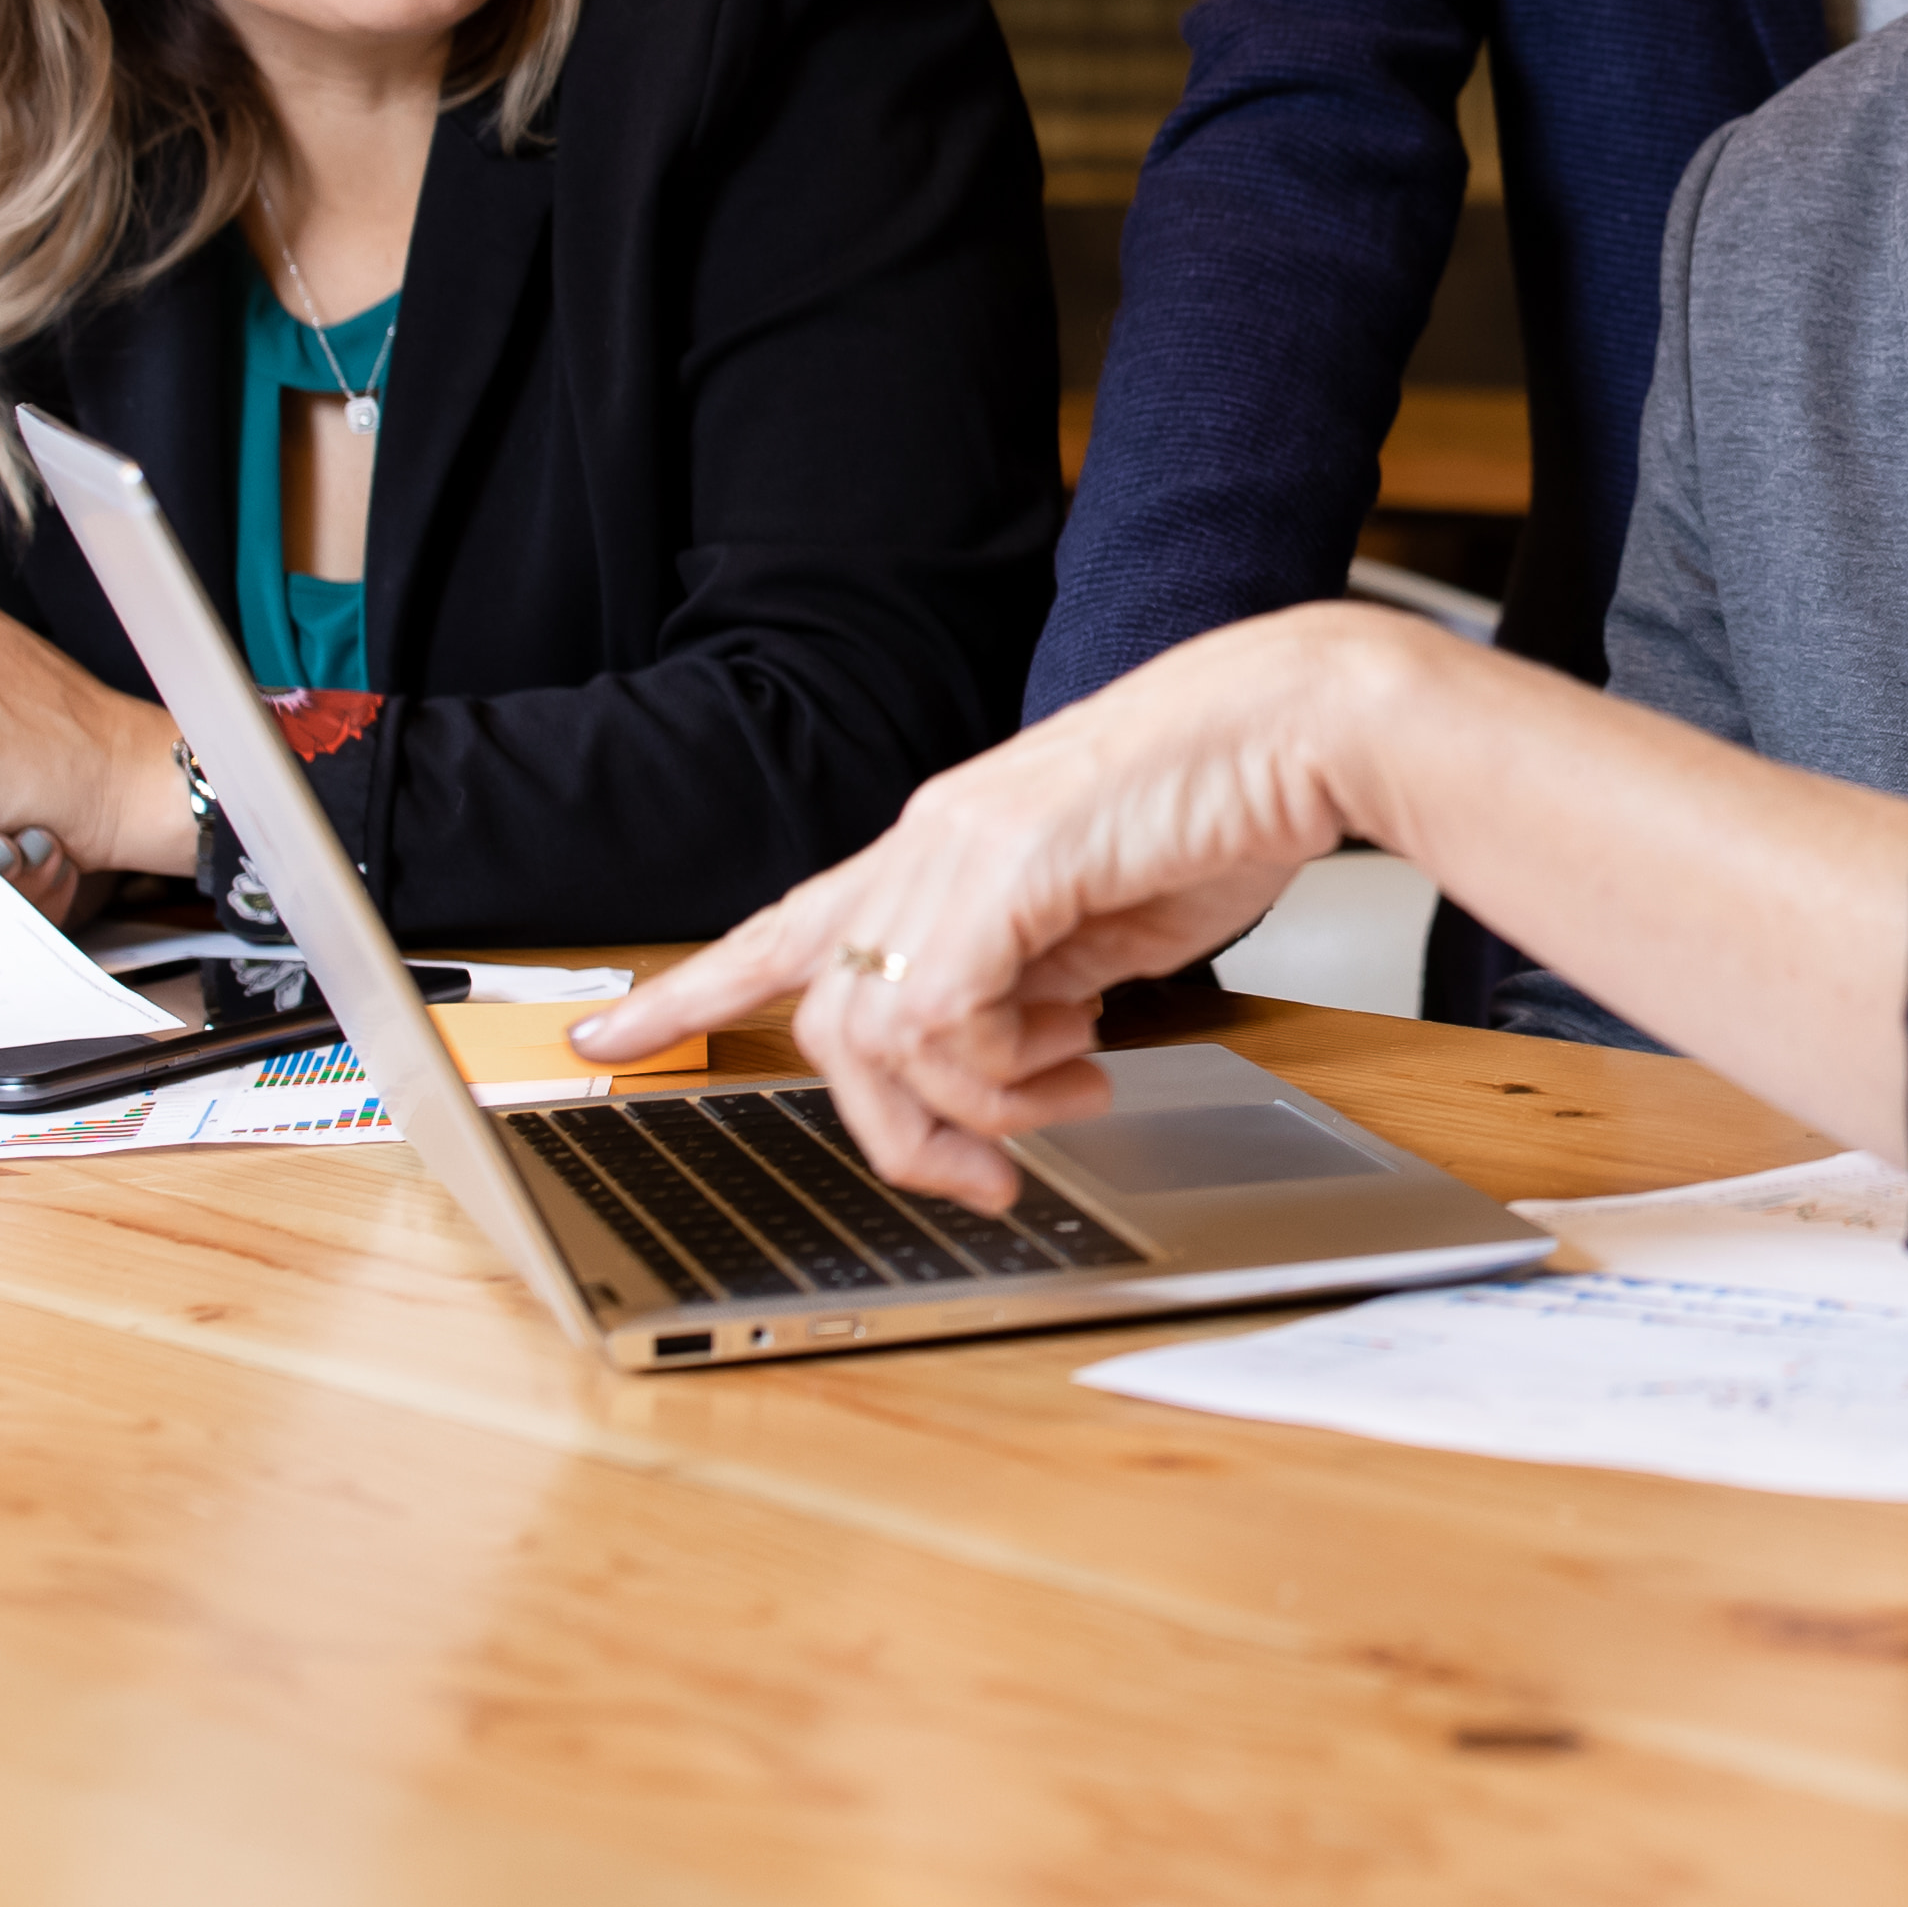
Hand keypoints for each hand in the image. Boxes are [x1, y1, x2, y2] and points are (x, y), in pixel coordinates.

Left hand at [569, 603, 1446, 1204]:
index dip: (692, 988)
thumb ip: (1038, 980)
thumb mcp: (1106, 926)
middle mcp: (928, 842)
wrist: (1302, 726)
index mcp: (946, 848)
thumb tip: (1018, 1049)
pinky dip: (1007, 1073)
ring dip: (973, 1109)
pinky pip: (942, 1022)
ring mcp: (956, 851)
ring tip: (1071, 1100)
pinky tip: (1086, 1057)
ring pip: (877, 1034)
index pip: (788, 926)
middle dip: (897, 1129)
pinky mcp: (999, 872)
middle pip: (831, 1019)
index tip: (605, 1037)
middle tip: (988, 1180)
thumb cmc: (1229, 806)